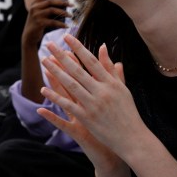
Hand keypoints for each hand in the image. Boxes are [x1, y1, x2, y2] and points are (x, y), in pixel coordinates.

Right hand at [22, 0, 69, 49]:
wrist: (29, 37)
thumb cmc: (38, 24)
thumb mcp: (41, 13)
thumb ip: (48, 7)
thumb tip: (65, 2)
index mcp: (35, 3)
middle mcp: (34, 7)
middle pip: (51, 1)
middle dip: (63, 2)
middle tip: (73, 4)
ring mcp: (36, 15)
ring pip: (52, 10)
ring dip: (63, 12)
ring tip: (71, 15)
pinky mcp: (39, 23)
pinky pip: (53, 22)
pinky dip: (61, 24)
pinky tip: (67, 26)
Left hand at [38, 35, 144, 163]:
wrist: (133, 139)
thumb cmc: (127, 112)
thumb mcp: (122, 89)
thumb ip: (111, 68)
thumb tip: (103, 47)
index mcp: (111, 84)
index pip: (91, 61)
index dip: (78, 48)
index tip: (67, 37)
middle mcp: (102, 92)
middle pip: (78, 71)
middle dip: (62, 57)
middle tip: (49, 44)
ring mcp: (93, 106)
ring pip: (71, 85)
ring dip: (56, 73)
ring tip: (44, 61)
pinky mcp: (87, 119)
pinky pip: (68, 106)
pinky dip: (55, 98)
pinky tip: (43, 89)